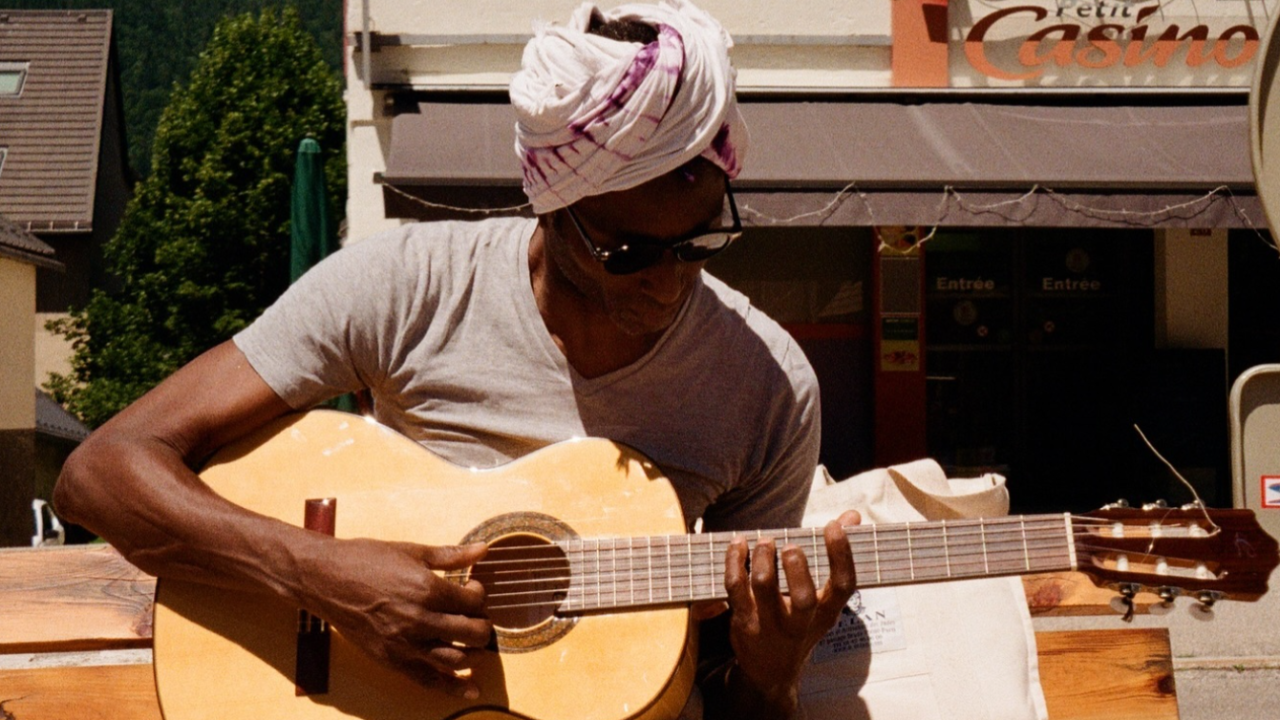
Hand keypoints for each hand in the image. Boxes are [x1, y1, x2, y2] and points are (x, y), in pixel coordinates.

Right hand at [300, 538, 491, 697]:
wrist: (324, 579)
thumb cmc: (366, 559)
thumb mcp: (412, 551)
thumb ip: (450, 556)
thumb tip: (484, 549)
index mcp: (427, 589)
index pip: (473, 602)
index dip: (479, 595)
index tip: (472, 590)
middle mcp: (419, 620)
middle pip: (471, 633)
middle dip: (482, 626)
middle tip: (476, 618)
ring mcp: (404, 644)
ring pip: (456, 659)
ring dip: (474, 655)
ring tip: (475, 647)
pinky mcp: (391, 660)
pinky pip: (428, 680)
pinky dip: (453, 687)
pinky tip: (471, 688)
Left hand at [722, 510, 859, 710]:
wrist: (772, 673)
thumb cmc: (801, 624)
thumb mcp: (824, 601)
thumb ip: (836, 554)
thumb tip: (852, 516)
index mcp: (827, 613)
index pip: (843, 586)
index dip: (841, 554)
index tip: (833, 526)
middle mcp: (800, 622)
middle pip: (803, 598)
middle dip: (796, 567)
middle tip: (789, 546)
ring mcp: (769, 624)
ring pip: (764, 588)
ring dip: (762, 558)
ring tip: (764, 541)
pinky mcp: (743, 621)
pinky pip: (734, 587)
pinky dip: (734, 561)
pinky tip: (738, 545)